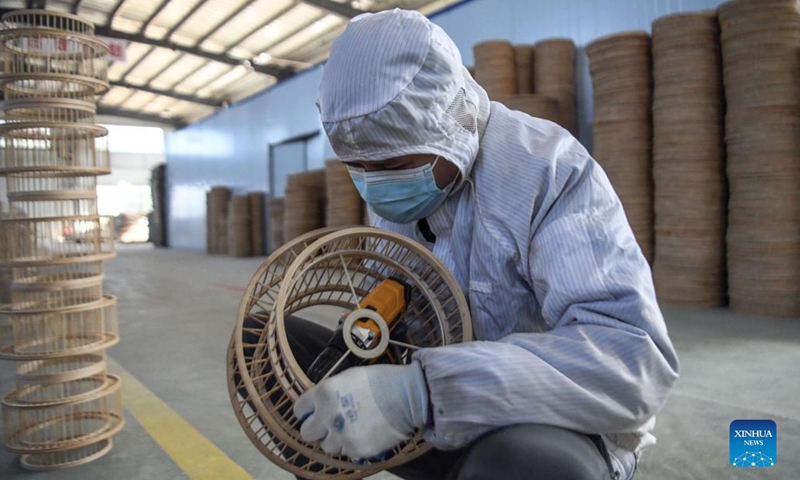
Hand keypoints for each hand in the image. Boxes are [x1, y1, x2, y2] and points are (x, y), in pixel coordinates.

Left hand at [294, 361, 428, 458]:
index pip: (299, 409)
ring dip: (336, 439)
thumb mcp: (348, 377)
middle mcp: (328, 415)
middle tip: (331, 424)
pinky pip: (346, 452)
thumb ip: (329, 392)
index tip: (314, 413)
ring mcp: (341, 435)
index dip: (307, 412)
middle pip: (307, 432)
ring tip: (353, 428)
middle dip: (317, 429)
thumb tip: (320, 404)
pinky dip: (353, 445)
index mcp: (324, 393)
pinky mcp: (356, 449)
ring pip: (327, 445)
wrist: (409, 396)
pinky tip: (365, 433)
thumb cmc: (381, 380)